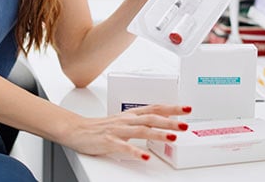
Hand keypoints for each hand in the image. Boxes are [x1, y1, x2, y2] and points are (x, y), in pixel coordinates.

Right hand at [62, 104, 191, 159]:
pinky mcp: (109, 141)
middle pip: (152, 118)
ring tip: (172, 138)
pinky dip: (135, 152)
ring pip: (141, 130)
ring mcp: (118, 130)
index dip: (172, 108)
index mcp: (132, 115)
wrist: (77, 130)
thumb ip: (142, 121)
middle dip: (170, 121)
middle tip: (185, 125)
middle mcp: (127, 120)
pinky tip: (145, 157)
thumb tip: (162, 121)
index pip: (155, 108)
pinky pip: (124, 147)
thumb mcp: (125, 121)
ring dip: (158, 134)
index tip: (187, 109)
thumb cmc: (102, 127)